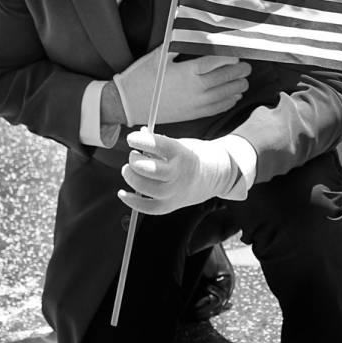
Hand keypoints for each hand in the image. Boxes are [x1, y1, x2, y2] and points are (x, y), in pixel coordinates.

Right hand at [113, 52, 247, 126]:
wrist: (128, 104)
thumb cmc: (141, 77)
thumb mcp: (158, 56)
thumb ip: (177, 42)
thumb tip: (189, 27)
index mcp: (188, 71)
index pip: (218, 61)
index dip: (231, 56)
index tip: (237, 52)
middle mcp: (196, 88)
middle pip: (226, 78)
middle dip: (240, 71)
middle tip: (247, 66)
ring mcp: (196, 103)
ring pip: (226, 94)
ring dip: (238, 86)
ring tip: (244, 80)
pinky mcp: (193, 114)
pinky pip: (217, 108)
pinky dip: (228, 101)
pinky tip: (233, 96)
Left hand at [119, 131, 240, 214]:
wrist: (218, 175)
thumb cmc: (195, 156)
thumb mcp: (180, 144)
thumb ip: (158, 142)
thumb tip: (138, 135)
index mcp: (182, 154)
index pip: (157, 145)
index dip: (140, 141)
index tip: (131, 138)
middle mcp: (179, 174)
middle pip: (149, 169)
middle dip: (134, 161)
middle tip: (133, 156)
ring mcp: (175, 192)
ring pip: (145, 188)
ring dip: (131, 177)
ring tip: (128, 170)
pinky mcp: (171, 205)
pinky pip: (148, 208)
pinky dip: (132, 201)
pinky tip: (123, 193)